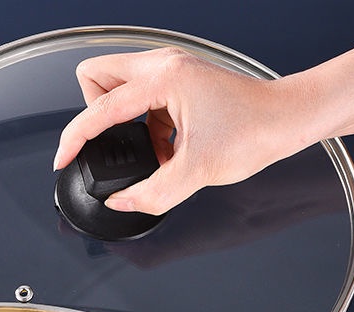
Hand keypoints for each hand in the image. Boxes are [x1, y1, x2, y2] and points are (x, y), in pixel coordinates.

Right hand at [53, 48, 305, 215]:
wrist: (289, 119)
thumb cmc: (256, 130)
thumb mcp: (197, 171)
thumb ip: (151, 193)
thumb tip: (120, 202)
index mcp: (163, 79)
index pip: (99, 107)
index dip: (75, 138)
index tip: (64, 159)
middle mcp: (163, 65)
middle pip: (96, 76)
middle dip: (94, 112)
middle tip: (114, 143)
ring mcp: (172, 70)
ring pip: (117, 85)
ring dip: (123, 120)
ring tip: (150, 148)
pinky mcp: (180, 81)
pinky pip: (142, 98)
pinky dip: (145, 124)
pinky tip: (166, 145)